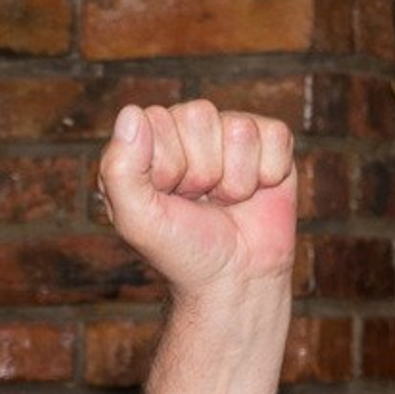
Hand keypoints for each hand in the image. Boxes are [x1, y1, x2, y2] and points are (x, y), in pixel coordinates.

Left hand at [94, 100, 295, 299]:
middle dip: (201, 172)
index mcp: (147, 141)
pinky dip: (267, 174)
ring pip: (238, 129)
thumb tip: (131, 113)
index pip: (156, 120)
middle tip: (199, 203)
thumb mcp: (137, 222)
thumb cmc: (182, 251)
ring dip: (234, 179)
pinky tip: (254, 193)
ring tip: (224, 202)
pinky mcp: (270, 141)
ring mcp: (229, 131)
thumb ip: (119, 171)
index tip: (169, 199)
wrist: (233, 280)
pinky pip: (275, 137)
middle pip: (199, 116)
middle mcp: (186, 129)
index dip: (166, 167)